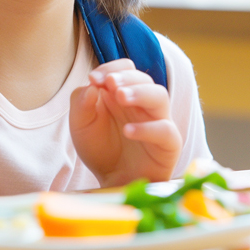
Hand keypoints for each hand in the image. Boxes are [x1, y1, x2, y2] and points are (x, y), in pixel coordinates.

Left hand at [69, 59, 181, 187]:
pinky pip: (165, 130)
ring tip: (121, 97)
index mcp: (123, 92)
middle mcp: (143, 103)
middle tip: (110, 83)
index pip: (125, 68)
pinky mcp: (168, 144)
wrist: (111, 181)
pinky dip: (148, 128)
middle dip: (126, 77)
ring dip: (140, 93)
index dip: (111, 68)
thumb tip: (91, 85)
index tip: (93, 78)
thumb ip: (81, 103)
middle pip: (144, 78)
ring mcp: (158, 121)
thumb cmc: (99, 148)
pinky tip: (128, 130)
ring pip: (160, 96)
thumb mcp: (81, 125)